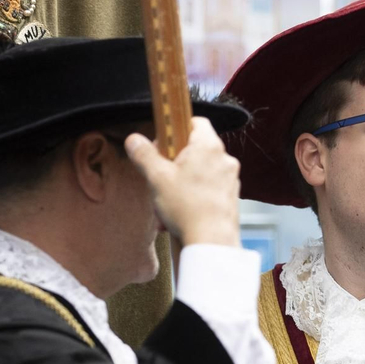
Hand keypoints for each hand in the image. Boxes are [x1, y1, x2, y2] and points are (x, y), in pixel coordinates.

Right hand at [124, 117, 240, 247]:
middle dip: (174, 163)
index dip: (176, 127)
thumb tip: (133, 140)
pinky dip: (192, 198)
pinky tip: (177, 216)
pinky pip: (208, 191)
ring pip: (200, 173)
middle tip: (159, 177)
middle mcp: (224, 159)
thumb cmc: (187, 208)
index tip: (162, 142)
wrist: (211, 242)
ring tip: (165, 203)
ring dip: (180, 184)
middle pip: (195, 149)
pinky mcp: (230, 198)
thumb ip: (144, 154)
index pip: (195, 121)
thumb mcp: (157, 178)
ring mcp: (230, 179)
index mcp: (208, 146)